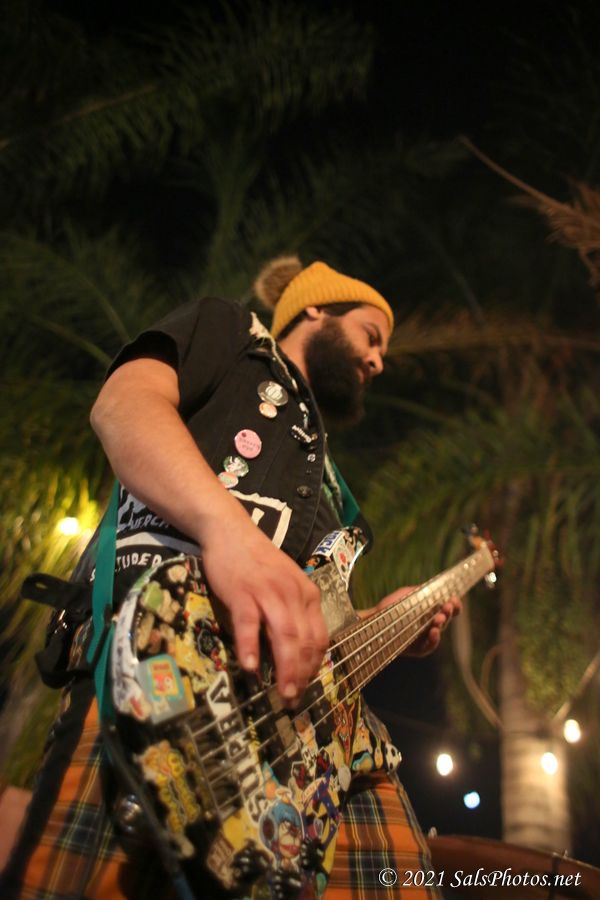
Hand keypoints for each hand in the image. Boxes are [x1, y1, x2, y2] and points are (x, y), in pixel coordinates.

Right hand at [200, 517, 328, 703]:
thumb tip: (294, 651)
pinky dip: (252, 646)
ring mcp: (268, 592)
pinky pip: (250, 623)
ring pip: (285, 635)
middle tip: (294, 699)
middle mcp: (293, 594)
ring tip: (282, 692)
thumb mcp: (285, 584)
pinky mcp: (243, 592)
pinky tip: (251, 667)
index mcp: (307, 593)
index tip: (307, 686)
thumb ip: (292, 612)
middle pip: (305, 641)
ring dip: (285, 668)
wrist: (230, 531)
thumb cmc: (257, 561)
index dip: (315, 666)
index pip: (319, 636)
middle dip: (302, 675)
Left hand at [362, 587, 461, 656]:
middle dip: (449, 612)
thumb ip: (421, 592)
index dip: (454, 605)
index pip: (447, 610)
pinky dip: (434, 640)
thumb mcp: (406, 594)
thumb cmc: (389, 607)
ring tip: (439, 618)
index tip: (455, 599)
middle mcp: (429, 625)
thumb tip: (435, 589)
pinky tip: (434, 632)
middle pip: (446, 620)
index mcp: (430, 612)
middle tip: (448, 606)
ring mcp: (424, 638)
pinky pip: (429, 647)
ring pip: (439, 632)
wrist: (372, 620)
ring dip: (442, 624)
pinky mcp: (417, 649)